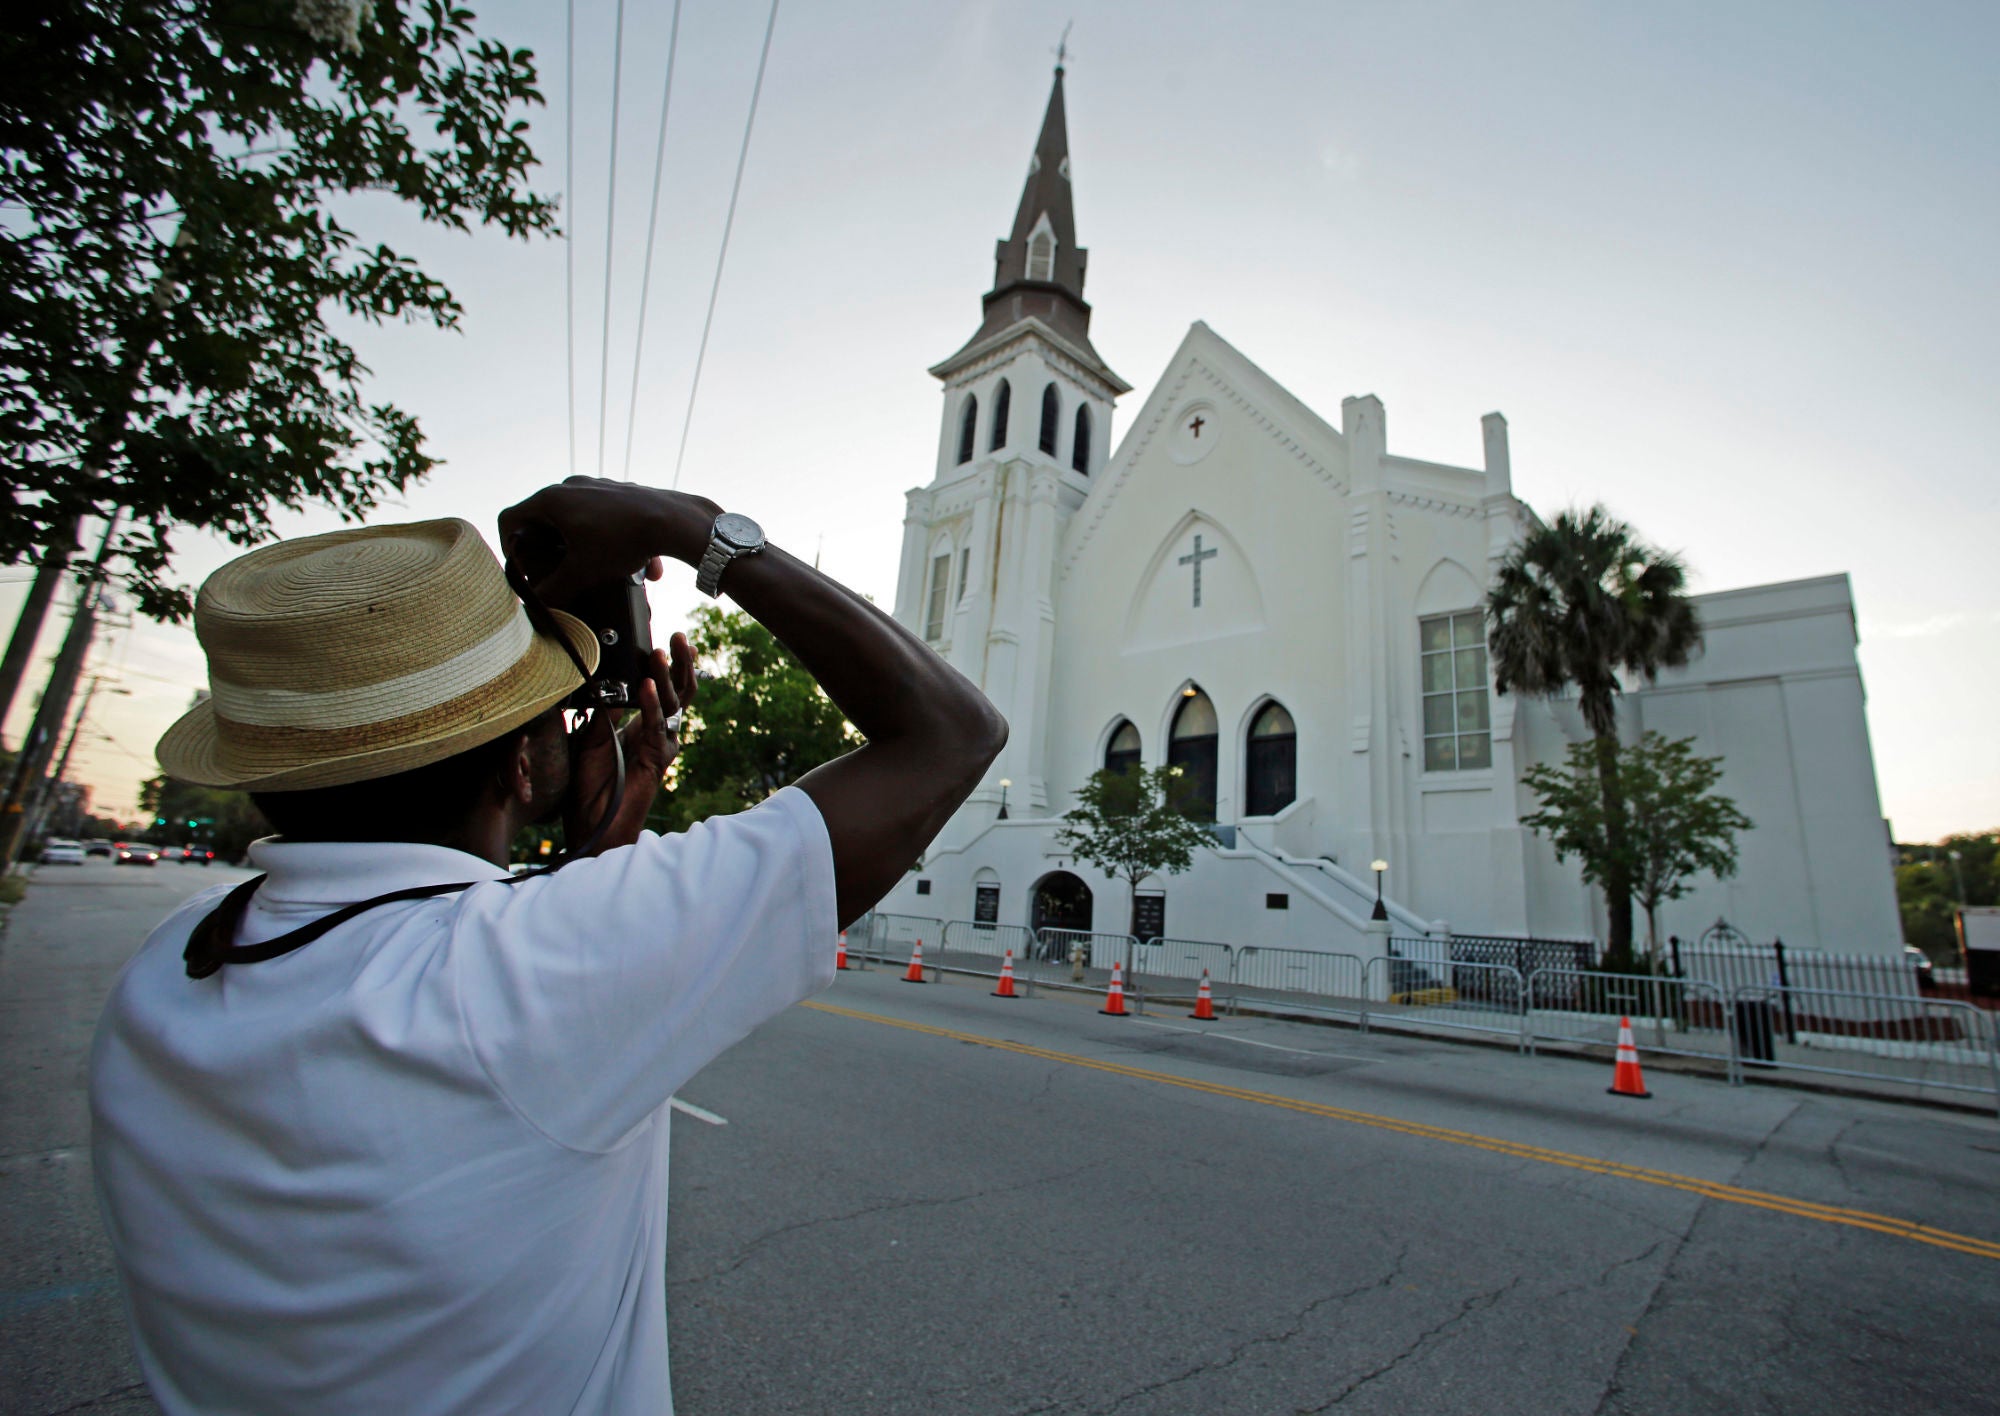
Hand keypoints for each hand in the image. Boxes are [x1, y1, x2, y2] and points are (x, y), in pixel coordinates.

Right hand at [498, 477, 721, 607]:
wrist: (674, 520)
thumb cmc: (622, 540)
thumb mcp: (582, 571)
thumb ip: (553, 590)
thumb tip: (537, 607)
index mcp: (551, 499)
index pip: (510, 519)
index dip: (509, 548)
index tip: (524, 569)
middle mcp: (571, 486)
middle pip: (545, 521)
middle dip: (552, 552)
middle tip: (559, 573)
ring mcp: (598, 487)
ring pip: (580, 522)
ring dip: (587, 551)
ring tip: (603, 575)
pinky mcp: (623, 493)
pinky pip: (607, 520)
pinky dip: (614, 543)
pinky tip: (640, 569)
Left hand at [564, 634, 698, 853]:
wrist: (592, 826)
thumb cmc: (590, 787)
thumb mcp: (590, 737)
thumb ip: (602, 711)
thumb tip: (605, 680)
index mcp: (644, 726)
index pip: (664, 689)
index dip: (669, 666)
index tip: (668, 640)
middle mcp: (658, 734)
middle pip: (678, 692)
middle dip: (680, 663)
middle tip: (679, 636)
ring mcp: (660, 747)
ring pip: (671, 706)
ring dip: (665, 677)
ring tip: (659, 651)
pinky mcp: (656, 761)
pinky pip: (655, 728)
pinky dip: (649, 705)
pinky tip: (645, 685)